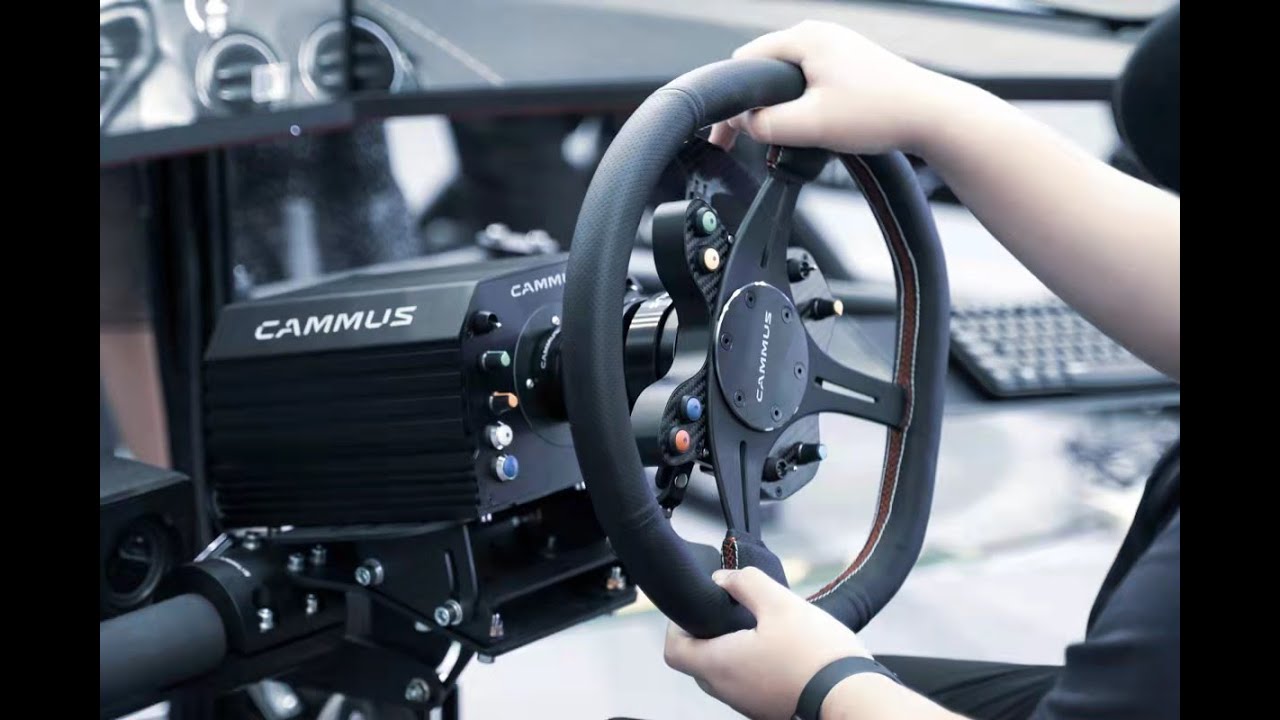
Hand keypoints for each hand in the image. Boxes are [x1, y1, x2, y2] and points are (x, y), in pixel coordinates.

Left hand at [663, 567, 872, 719]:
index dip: (677, 626)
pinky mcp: (769, 710)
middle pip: (698, 663)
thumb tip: (722, 578)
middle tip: (730, 612)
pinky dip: (754, 668)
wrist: (854, 697)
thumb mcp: (779, 603)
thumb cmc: (816, 654)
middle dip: (707, 636)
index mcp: (720, 665)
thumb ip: (745, 583)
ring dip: (733, 652)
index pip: (674, 651)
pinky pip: (749, 687)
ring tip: (761, 629)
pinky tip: (782, 651)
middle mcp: (727, 691)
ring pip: (725, 676)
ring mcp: (748, 705)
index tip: (697, 607)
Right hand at [709, 20, 963, 155]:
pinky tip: (809, 130)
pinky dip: (801, 107)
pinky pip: (809, 84)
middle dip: (753, 106)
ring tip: (784, 140)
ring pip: (787, 80)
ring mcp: (836, 48)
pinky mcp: (849, 66)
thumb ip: (765, 125)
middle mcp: (819, 34)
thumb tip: (742, 123)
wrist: (933, 116)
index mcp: (805, 37)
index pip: (744, 63)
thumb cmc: (881, 113)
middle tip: (746, 143)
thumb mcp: (811, 125)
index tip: (726, 134)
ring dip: (779, 109)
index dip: (731, 102)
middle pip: (764, 71)